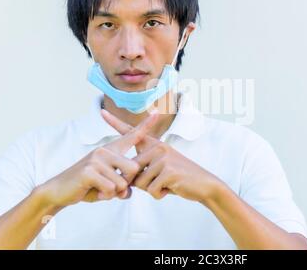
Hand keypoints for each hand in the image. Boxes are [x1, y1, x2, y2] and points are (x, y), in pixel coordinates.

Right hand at [38, 112, 158, 207]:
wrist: (60, 191)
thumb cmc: (88, 186)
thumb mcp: (109, 185)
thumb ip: (122, 187)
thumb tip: (127, 192)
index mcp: (112, 150)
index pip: (132, 135)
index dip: (146, 125)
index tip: (157, 112)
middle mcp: (105, 150)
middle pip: (134, 168)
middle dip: (127, 183)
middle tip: (112, 187)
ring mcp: (97, 159)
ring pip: (122, 182)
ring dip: (114, 192)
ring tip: (101, 189)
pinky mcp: (89, 170)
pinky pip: (111, 188)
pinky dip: (106, 195)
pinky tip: (95, 192)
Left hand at [101, 109, 222, 201]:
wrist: (204, 184)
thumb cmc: (180, 179)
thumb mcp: (162, 168)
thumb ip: (145, 168)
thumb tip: (127, 177)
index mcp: (155, 145)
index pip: (133, 133)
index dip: (115, 123)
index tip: (102, 111)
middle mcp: (158, 147)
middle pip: (132, 170)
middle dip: (142, 183)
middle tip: (162, 181)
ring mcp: (163, 158)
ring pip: (140, 182)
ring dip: (152, 189)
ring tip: (168, 183)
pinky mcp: (168, 171)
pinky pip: (151, 190)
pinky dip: (159, 194)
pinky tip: (171, 188)